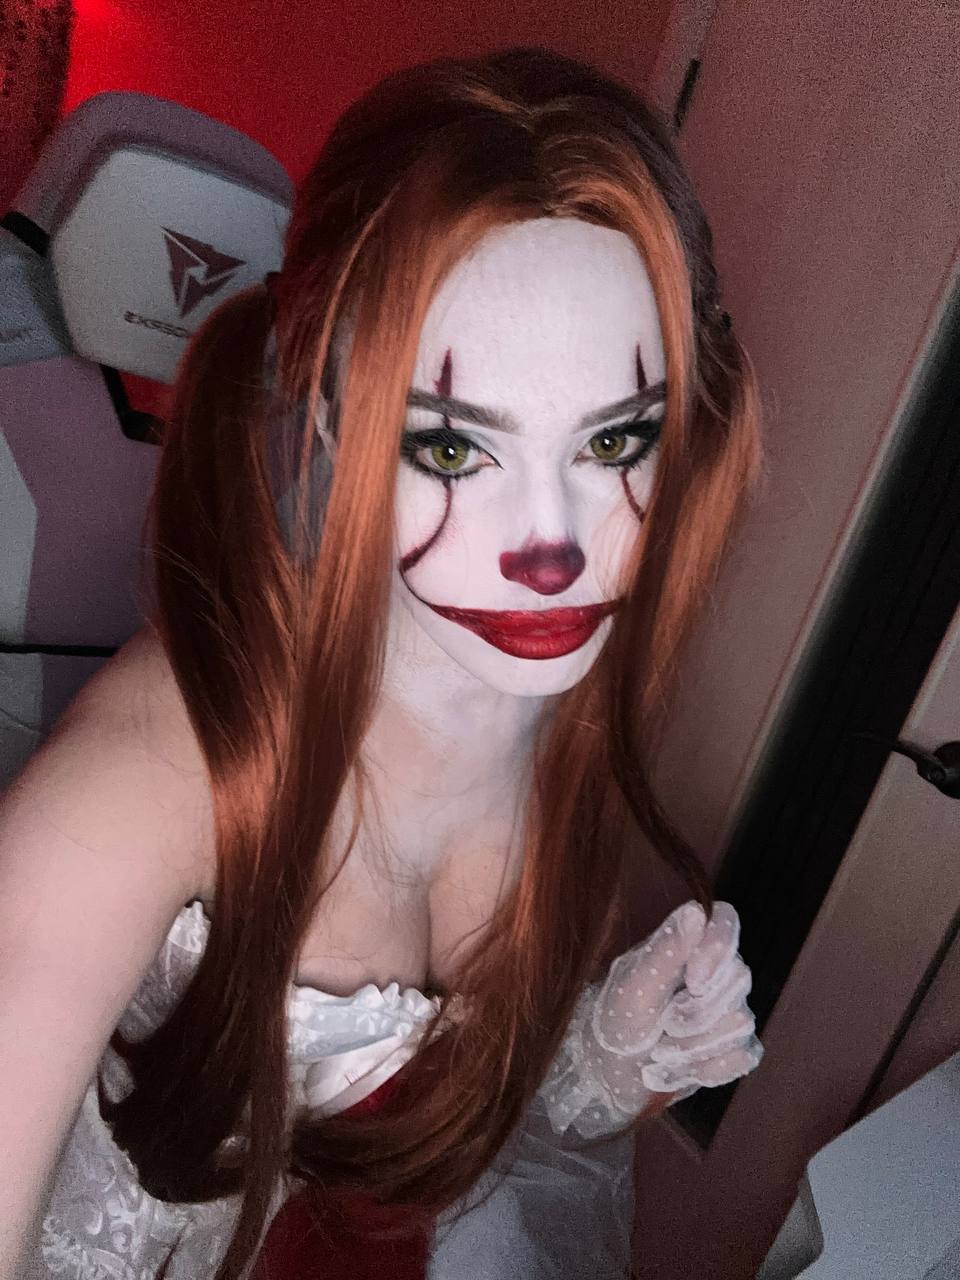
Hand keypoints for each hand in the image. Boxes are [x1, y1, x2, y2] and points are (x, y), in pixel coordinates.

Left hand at [538, 902, 763, 1137]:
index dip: (718, 947)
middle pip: (738, 978)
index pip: (725, 920)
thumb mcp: (634, 986)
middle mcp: (713, 973)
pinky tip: (681, 1068)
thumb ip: (666, 950)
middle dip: (696, 1013)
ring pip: (740, 1022)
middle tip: (664, 1024)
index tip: (694, 981)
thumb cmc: (616, 1020)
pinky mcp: (733, 1048)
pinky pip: (743, 1056)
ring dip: (694, 1046)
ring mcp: (726, 1011)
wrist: (610, 1074)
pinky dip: (709, 1069)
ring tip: (662, 1051)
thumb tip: (695, 911)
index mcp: (687, 946)